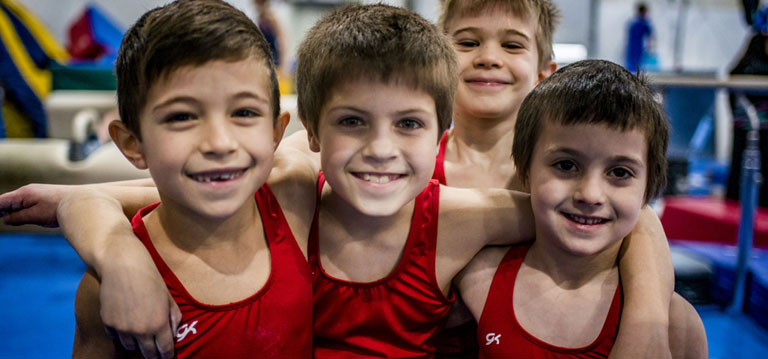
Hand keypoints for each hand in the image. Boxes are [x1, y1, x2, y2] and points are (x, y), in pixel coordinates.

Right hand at [0, 183, 74, 226]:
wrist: (81, 201)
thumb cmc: (58, 208)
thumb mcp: (35, 216)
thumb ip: (18, 217)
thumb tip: (5, 219)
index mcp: (23, 194)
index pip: (1, 201)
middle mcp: (29, 191)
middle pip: (8, 201)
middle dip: (1, 210)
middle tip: (1, 216)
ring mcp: (38, 193)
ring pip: (19, 202)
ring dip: (11, 210)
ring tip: (5, 215)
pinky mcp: (46, 197)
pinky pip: (29, 203)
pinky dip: (22, 209)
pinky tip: (21, 215)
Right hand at [98, 239, 180, 358]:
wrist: (122, 264)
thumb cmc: (150, 277)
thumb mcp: (168, 296)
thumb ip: (174, 317)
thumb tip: (174, 332)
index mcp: (158, 324)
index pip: (165, 350)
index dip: (167, 355)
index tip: (167, 357)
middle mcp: (140, 330)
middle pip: (148, 353)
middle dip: (153, 355)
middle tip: (156, 353)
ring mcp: (122, 328)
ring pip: (131, 346)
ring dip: (137, 344)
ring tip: (140, 336)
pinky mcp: (107, 323)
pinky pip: (116, 337)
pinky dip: (121, 334)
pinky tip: (126, 325)